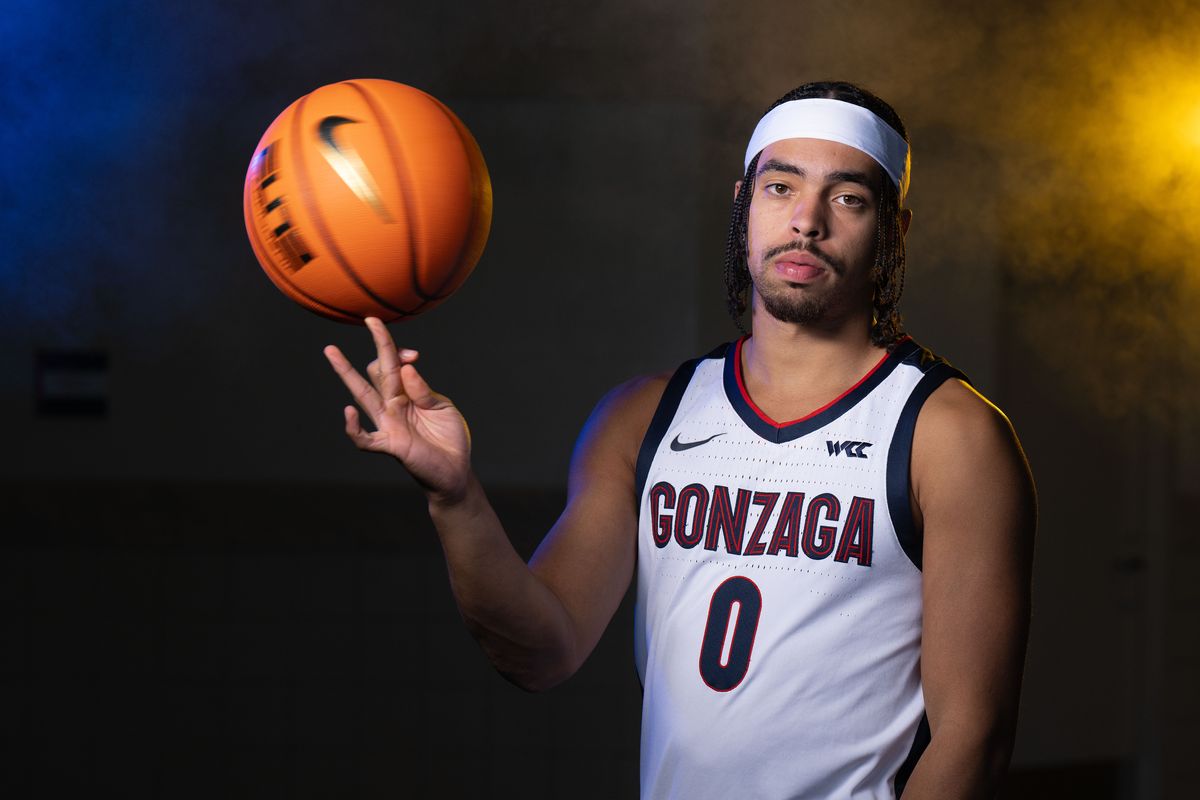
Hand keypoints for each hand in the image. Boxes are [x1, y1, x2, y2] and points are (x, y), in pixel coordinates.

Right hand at [323, 317, 471, 501]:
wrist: (454, 470)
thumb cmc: (447, 437)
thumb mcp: (442, 408)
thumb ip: (424, 390)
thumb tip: (407, 369)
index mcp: (407, 392)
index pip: (395, 364)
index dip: (399, 352)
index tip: (413, 354)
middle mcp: (393, 404)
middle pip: (376, 371)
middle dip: (374, 345)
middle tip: (370, 318)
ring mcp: (388, 423)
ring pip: (362, 394)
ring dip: (346, 373)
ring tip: (331, 351)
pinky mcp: (390, 444)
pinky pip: (364, 438)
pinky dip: (354, 428)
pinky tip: (350, 412)